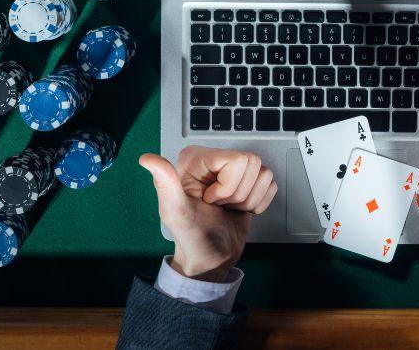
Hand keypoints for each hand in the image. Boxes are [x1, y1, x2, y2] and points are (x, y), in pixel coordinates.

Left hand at [139, 146, 277, 281]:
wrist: (210, 258)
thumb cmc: (191, 238)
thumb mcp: (175, 212)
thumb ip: (165, 184)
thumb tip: (148, 160)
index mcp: (195, 159)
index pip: (236, 159)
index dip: (228, 186)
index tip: (210, 200)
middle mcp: (214, 160)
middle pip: (252, 163)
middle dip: (238, 193)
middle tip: (220, 206)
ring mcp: (234, 170)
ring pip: (263, 172)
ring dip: (249, 198)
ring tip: (228, 208)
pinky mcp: (249, 182)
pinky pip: (270, 183)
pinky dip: (259, 202)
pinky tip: (239, 209)